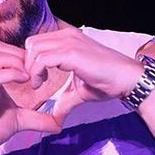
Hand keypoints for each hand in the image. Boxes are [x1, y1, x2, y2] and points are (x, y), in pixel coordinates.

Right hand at [0, 42, 63, 154]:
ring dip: (18, 62)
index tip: (39, 71)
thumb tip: (59, 124)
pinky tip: (25, 81)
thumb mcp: (18, 120)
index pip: (4, 51)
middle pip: (0, 47)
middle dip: (22, 55)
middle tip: (37, 71)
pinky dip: (13, 74)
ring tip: (31, 76)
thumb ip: (37, 119)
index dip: (23, 56)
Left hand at [24, 26, 144, 127]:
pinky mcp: (72, 53)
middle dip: (27, 64)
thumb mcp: (78, 91)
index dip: (31, 61)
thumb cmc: (107, 83)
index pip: (36, 43)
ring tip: (38, 84)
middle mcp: (67, 36)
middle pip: (31, 43)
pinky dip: (36, 72)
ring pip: (34, 49)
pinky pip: (42, 59)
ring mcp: (70, 42)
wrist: (127, 80)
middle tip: (35, 82)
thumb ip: (63, 100)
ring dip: (30, 69)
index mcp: (68, 39)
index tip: (35, 79)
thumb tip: (55, 119)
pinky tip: (41, 84)